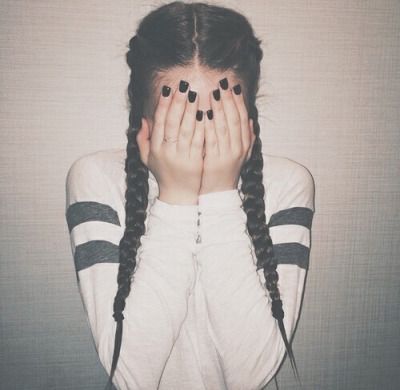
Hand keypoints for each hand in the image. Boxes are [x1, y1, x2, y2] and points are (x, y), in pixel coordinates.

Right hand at [136, 81, 204, 204]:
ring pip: (187, 130)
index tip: (168, 89)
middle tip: (184, 86)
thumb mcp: (147, 158)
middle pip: (172, 123)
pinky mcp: (195, 162)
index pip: (159, 122)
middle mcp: (167, 151)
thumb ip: (143, 139)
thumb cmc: (163, 173)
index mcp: (156, 148)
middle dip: (178, 103)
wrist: (178, 195)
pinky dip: (202, 128)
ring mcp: (181, 156)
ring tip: (196, 95)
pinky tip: (206, 115)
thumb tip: (143, 120)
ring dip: (191, 111)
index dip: (163, 104)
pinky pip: (199, 142)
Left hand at [199, 78, 254, 194]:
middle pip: (235, 120)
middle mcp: (238, 148)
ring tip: (214, 93)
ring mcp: (227, 154)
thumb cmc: (226, 171)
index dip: (239, 102)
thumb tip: (251, 121)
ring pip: (224, 127)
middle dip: (229, 100)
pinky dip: (209, 126)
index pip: (243, 119)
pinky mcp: (214, 160)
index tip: (233, 87)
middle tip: (223, 84)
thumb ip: (247, 138)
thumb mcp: (241, 155)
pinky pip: (212, 140)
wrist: (219, 193)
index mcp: (244, 144)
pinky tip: (204, 113)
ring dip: (219, 109)